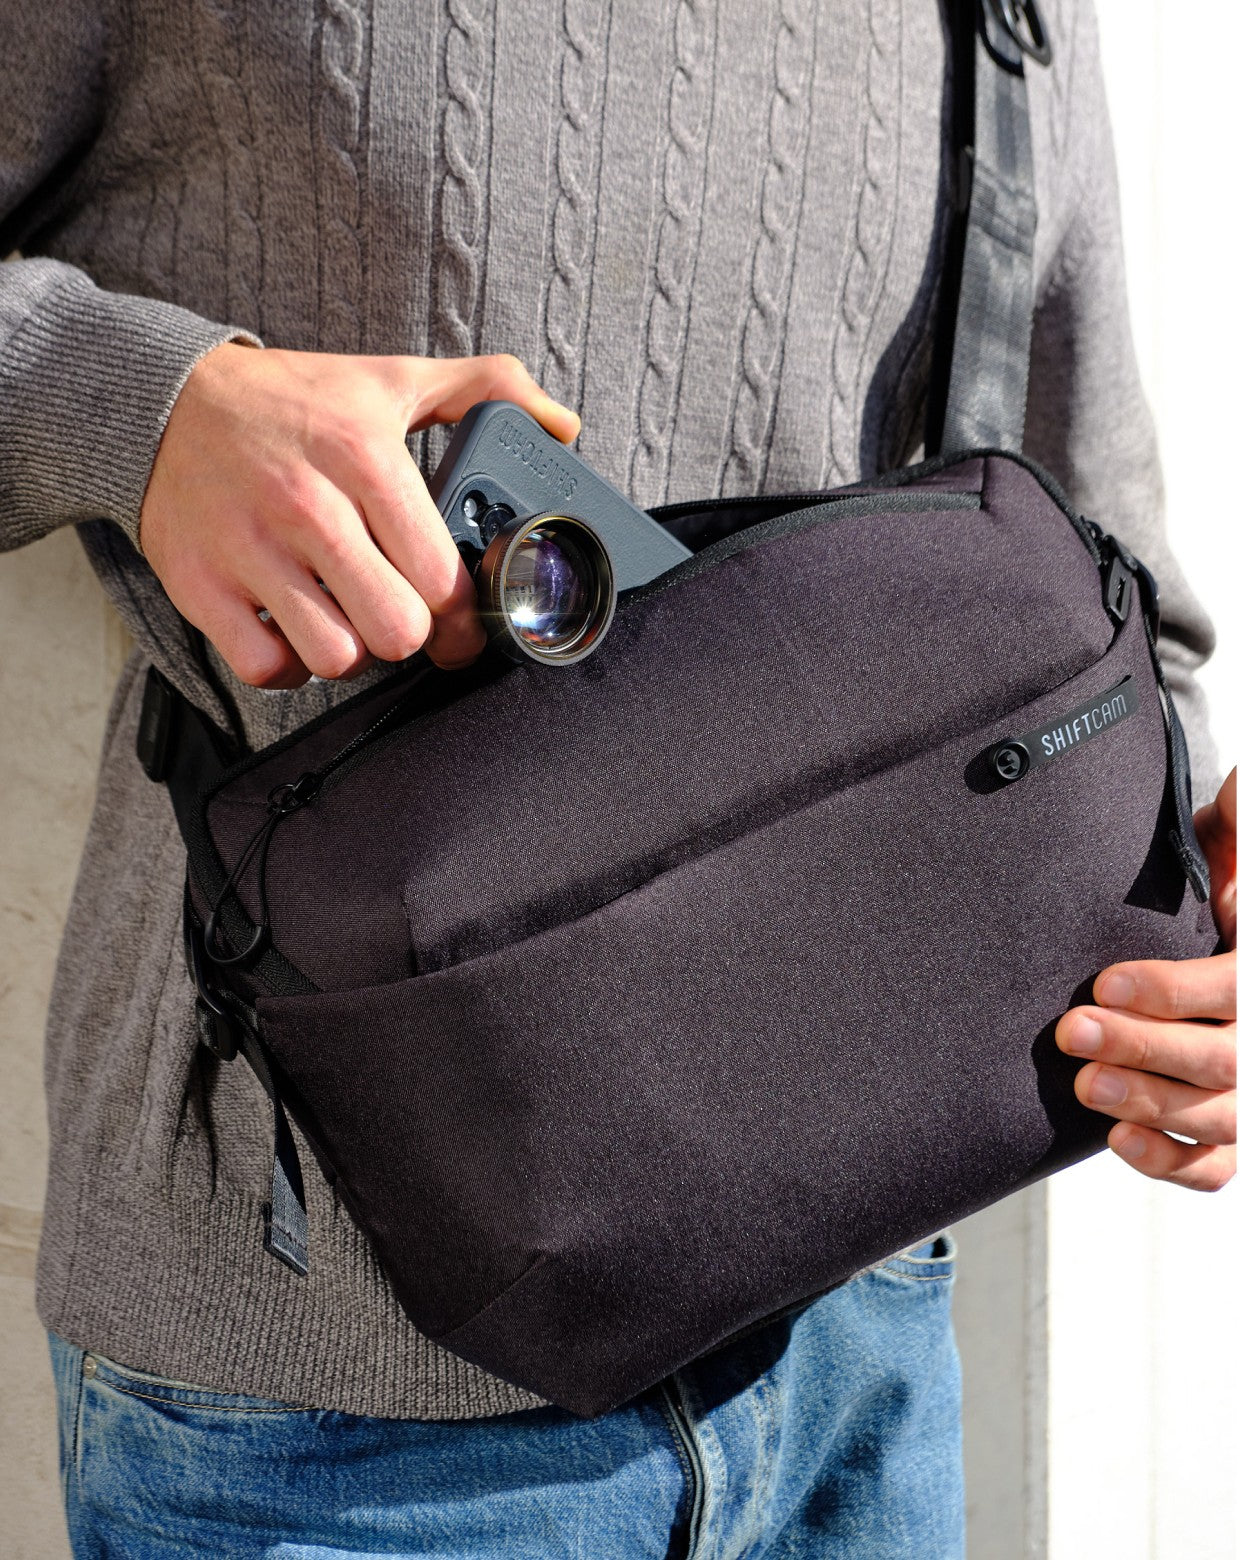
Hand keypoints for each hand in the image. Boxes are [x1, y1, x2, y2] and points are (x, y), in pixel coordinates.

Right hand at [139, 345, 579, 686]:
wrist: (164, 401)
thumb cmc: (292, 402)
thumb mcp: (391, 380)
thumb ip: (487, 391)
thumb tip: (563, 424)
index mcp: (363, 458)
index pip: (438, 577)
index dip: (462, 614)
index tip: (460, 619)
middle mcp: (306, 506)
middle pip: (396, 630)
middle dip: (412, 635)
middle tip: (404, 617)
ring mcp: (249, 551)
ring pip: (336, 657)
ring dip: (353, 652)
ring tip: (350, 620)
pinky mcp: (202, 587)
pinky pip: (268, 670)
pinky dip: (290, 667)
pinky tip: (297, 632)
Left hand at [1056, 769, 1236, 1190]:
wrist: (1226, 917)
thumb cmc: (1223, 877)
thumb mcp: (1234, 841)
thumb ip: (1236, 820)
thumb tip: (1234, 788)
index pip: (1238, 990)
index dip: (1173, 992)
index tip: (1104, 982)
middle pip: (1227, 1062)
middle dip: (1145, 1049)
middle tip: (1071, 1031)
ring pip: (1221, 1120)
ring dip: (1148, 1103)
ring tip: (1082, 1084)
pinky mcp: (1232, 1126)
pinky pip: (1214, 1167)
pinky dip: (1167, 1163)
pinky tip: (1114, 1137)